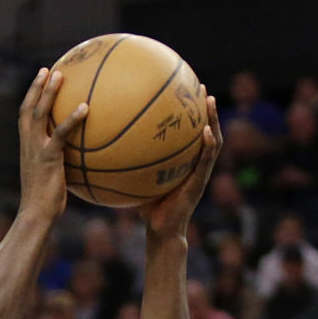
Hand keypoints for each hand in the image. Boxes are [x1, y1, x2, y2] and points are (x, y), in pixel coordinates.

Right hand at [17, 69, 87, 221]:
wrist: (36, 214)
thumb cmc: (46, 202)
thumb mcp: (51, 178)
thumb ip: (60, 164)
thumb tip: (79, 161)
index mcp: (27, 147)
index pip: (25, 116)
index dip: (30, 97)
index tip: (39, 81)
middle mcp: (28, 144)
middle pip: (29, 108)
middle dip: (37, 87)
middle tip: (48, 69)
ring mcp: (37, 149)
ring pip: (40, 113)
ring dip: (48, 92)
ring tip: (60, 75)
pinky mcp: (49, 157)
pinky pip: (61, 133)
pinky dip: (72, 119)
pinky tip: (85, 107)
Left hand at [139, 92, 221, 239]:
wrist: (160, 231)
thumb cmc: (147, 207)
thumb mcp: (137, 179)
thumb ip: (129, 161)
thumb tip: (104, 142)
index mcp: (185, 162)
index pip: (190, 133)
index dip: (191, 113)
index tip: (186, 91)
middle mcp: (195, 165)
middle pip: (206, 131)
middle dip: (206, 110)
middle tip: (201, 87)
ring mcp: (200, 174)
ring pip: (213, 143)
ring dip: (213, 121)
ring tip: (209, 102)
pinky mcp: (199, 184)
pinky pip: (206, 161)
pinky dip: (208, 146)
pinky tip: (206, 132)